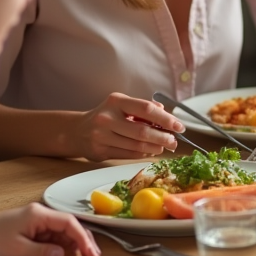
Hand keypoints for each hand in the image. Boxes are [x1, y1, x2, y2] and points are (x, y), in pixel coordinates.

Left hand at [0, 203, 100, 255]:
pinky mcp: (32, 228)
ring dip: (74, 244)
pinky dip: (62, 245)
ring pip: (63, 231)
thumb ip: (42, 252)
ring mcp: (36, 221)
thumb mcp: (17, 250)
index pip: (68, 223)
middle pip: (69, 225)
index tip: (90, 253)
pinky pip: (53, 236)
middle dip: (83, 240)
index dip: (82, 238)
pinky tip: (68, 254)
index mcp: (38, 214)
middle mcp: (40, 214)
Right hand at [67, 93, 183, 160]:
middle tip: (174, 141)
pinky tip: (149, 151)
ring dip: (154, 147)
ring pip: (136, 146)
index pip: (146, 109)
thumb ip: (143, 108)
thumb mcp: (122, 105)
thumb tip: (166, 113)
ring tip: (163, 146)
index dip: (166, 119)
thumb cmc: (106, 116)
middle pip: (142, 131)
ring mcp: (101, 136)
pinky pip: (128, 154)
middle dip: (163, 137)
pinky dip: (142, 153)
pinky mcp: (99, 151)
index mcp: (116, 101)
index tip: (179, 126)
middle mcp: (107, 118)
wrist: (77, 131)